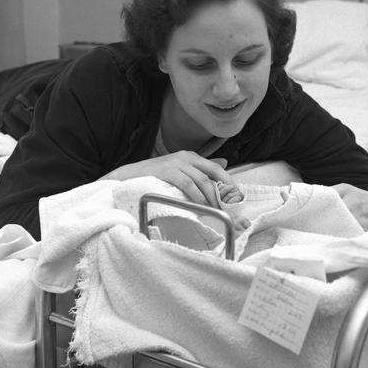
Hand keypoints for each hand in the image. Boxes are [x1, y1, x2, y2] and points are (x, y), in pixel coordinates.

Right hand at [101, 152, 232, 206]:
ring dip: (210, 196)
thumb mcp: (180, 171)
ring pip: (202, 180)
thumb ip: (201, 169)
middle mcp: (186, 157)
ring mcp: (177, 163)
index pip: (216, 168)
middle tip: (230, 208)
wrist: (130, 176)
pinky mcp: (167, 171)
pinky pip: (187, 184)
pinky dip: (196, 195)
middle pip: (213, 173)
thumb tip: (224, 163)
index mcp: (192, 157)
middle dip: (223, 192)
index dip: (228, 182)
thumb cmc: (156, 177)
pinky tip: (200, 204)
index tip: (237, 197)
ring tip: (215, 210)